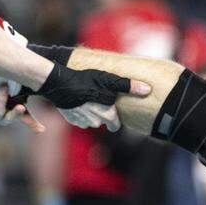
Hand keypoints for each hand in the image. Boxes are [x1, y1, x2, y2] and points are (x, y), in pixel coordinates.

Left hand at [0, 84, 45, 131]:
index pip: (24, 118)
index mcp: (12, 114)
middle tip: (21, 106)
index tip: (39, 126)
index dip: (32, 123)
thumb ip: (28, 107)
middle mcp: (1, 117)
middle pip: (10, 118)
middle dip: (16, 113)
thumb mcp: (16, 97)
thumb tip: (43, 128)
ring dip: (1, 102)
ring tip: (4, 86)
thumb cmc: (1, 97)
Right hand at [36, 64, 150, 131]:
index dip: (114, 117)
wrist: (58, 82)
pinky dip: (80, 112)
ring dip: (91, 113)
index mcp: (107, 114)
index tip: (112, 109)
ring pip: (91, 120)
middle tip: (98, 99)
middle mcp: (95, 121)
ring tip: (88, 98)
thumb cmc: (85, 79)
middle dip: (102, 114)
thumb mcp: (108, 80)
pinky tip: (79, 101)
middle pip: (103, 122)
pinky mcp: (71, 118)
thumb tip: (148, 90)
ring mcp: (81, 121)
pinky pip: (80, 119)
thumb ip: (128, 86)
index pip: (115, 125)